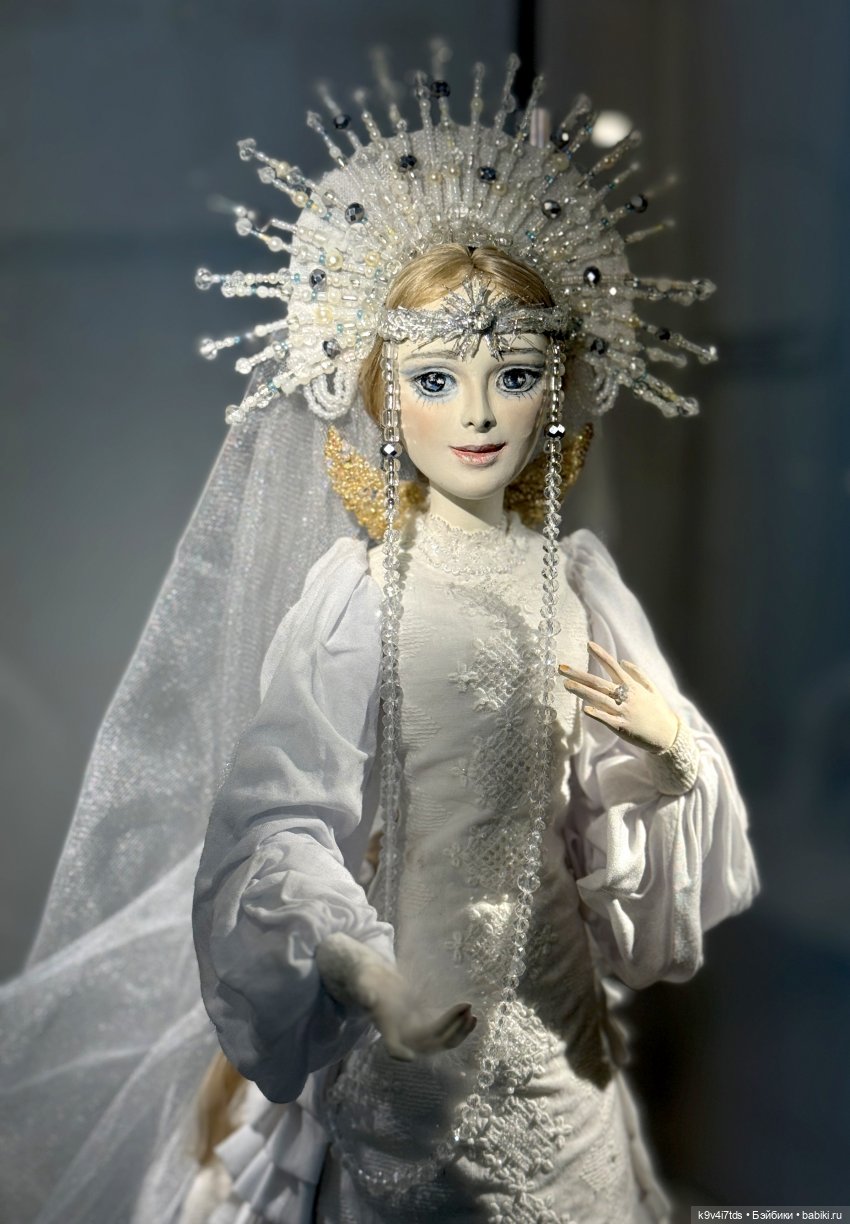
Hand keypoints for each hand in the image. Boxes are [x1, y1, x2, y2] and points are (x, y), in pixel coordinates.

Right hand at [316, 932, 475, 1060]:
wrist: (378, 986)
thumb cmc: (370, 985)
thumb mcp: (365, 985)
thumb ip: (365, 991)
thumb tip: (367, 997)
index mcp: (388, 1029)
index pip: (392, 1046)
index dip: (399, 1052)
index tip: (409, 1056)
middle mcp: (404, 1038)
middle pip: (429, 1042)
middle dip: (450, 1029)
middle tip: (466, 1010)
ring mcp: (417, 1037)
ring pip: (442, 1042)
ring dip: (459, 1031)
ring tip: (472, 1013)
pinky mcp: (428, 1031)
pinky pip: (447, 1036)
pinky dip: (460, 1029)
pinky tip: (471, 1015)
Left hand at [559, 640, 678, 753]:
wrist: (668, 735)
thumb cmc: (659, 711)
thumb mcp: (652, 688)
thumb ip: (638, 673)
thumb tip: (622, 661)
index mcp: (632, 686)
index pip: (613, 666)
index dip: (601, 654)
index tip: (588, 644)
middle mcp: (626, 696)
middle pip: (598, 682)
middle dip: (579, 675)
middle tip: (561, 668)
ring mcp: (624, 712)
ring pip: (599, 699)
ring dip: (582, 691)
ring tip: (566, 684)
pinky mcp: (622, 727)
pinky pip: (607, 719)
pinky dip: (597, 713)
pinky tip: (584, 709)